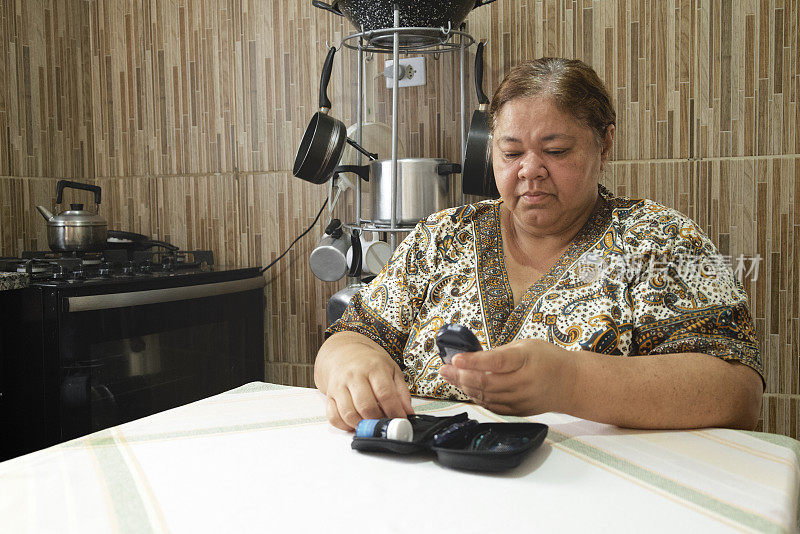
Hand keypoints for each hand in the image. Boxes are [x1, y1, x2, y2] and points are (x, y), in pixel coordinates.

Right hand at [315, 332, 413, 430]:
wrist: (345, 353)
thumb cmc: (371, 363)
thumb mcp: (392, 370)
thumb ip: (402, 391)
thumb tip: (408, 412)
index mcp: (373, 367)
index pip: (385, 393)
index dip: (394, 411)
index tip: (400, 420)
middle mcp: (354, 375)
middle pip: (366, 406)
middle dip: (378, 421)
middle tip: (385, 425)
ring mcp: (339, 385)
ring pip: (348, 413)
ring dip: (362, 425)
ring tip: (371, 425)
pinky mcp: (329, 395)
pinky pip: (333, 416)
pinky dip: (344, 426)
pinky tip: (354, 424)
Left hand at [437, 338, 575, 415]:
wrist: (571, 383)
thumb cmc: (548, 359)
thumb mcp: (526, 345)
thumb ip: (500, 353)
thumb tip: (471, 358)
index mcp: (526, 360)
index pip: (496, 362)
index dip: (474, 361)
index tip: (456, 358)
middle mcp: (523, 382)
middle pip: (486, 382)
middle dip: (460, 376)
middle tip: (444, 369)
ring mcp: (521, 400)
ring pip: (486, 396)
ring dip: (464, 387)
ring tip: (450, 376)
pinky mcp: (519, 411)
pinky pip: (492, 406)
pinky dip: (477, 398)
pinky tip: (466, 388)